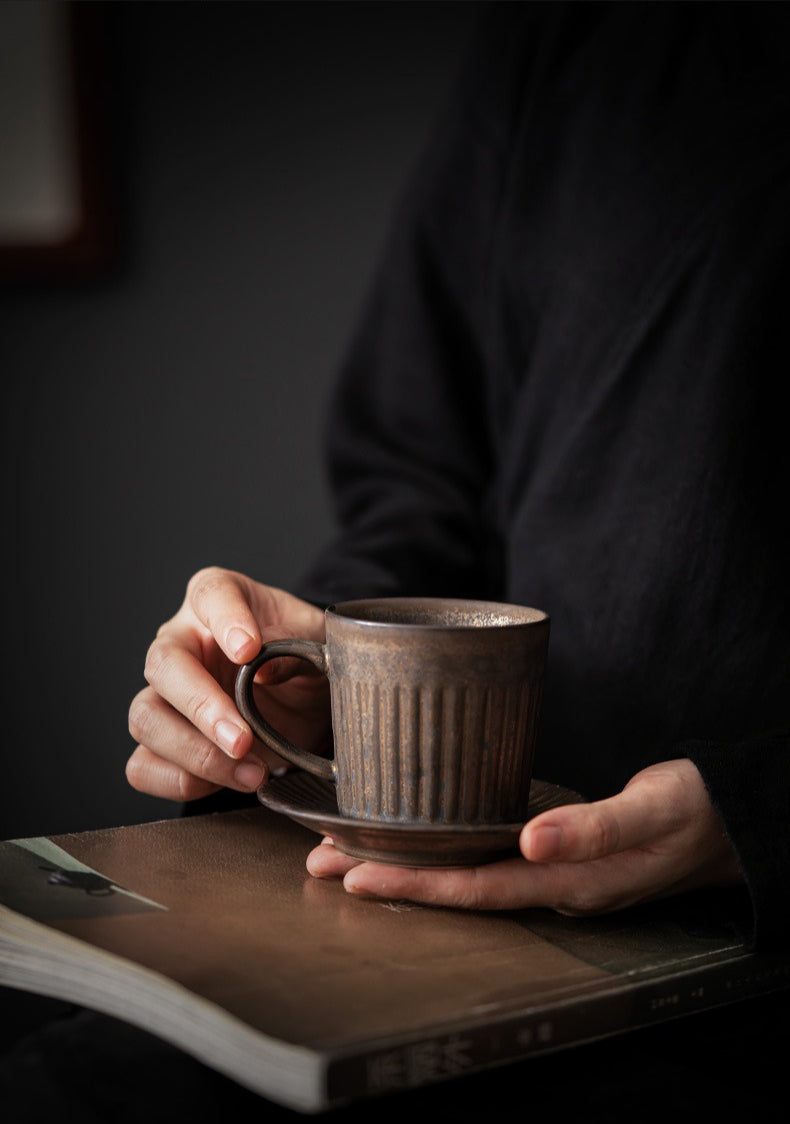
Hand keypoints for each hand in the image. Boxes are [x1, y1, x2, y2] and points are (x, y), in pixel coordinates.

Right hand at [127, 567, 329, 801]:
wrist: (309, 701)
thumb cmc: (306, 657)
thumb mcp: (317, 642)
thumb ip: (297, 647)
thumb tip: (264, 669)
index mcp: (221, 599)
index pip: (211, 594)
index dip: (225, 620)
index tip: (249, 649)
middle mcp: (183, 641)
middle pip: (163, 664)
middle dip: (202, 707)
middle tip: (242, 739)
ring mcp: (166, 692)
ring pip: (146, 717)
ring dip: (195, 753)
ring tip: (250, 771)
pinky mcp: (165, 740)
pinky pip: (143, 764)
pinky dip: (177, 780)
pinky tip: (223, 781)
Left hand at [306, 759, 743, 912]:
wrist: (731, 822)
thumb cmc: (697, 813)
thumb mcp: (654, 810)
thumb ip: (595, 827)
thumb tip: (531, 842)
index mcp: (569, 881)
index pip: (475, 888)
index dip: (412, 882)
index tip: (354, 874)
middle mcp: (551, 884)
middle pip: (456, 886)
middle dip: (389, 877)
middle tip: (322, 863)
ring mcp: (553, 871)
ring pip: (467, 872)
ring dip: (409, 863)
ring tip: (351, 852)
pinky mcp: (557, 851)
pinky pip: (490, 855)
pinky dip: (446, 847)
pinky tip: (424, 834)